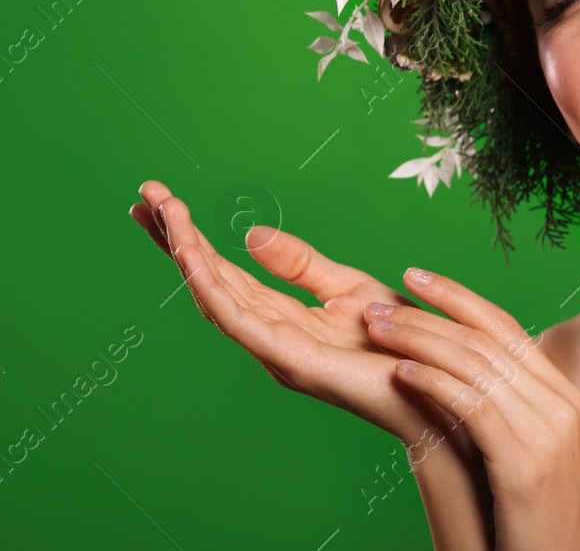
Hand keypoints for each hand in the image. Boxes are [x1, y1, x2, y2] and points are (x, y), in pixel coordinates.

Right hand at [129, 180, 476, 461]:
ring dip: (186, 252)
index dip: (191, 238)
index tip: (162, 201)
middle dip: (174, 238)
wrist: (434, 382)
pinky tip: (191, 255)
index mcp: (279, 316)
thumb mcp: (348, 287)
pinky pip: (238, 317)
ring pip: (214, 294)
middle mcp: (266, 333)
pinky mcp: (286, 357)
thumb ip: (299, 263)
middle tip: (144, 195)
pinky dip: (210, 285)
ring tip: (163, 211)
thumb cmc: (398, 342)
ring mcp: (272, 348)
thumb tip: (250, 235)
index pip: (223, 271)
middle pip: (208, 280)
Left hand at [361, 267, 579, 550]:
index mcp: (561, 393)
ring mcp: (548, 432)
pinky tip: (399, 374)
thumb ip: (503, 409)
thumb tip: (457, 373)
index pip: (504, 326)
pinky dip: (432, 383)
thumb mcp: (522, 451)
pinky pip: (472, 406)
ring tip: (374, 332)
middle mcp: (560, 404)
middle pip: (485, 338)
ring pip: (475, 364)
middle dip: (426, 315)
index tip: (412, 276)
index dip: (456, 296)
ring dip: (418, 341)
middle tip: (375, 306)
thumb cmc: (530, 518)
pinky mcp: (527, 464)